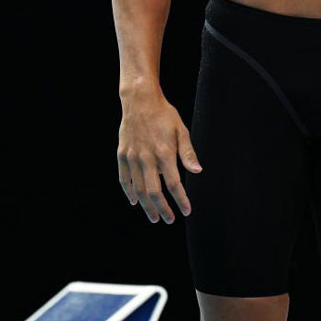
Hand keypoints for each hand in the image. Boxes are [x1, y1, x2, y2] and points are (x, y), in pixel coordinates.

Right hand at [116, 87, 202, 223]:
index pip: (174, 184)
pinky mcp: (122, 154)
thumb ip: (188, 153)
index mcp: (164, 153)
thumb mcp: (181, 130)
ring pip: (139, 189)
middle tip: (169, 220)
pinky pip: (124, 178)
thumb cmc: (164, 114)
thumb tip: (197, 171)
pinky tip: (134, 201)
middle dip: (162, 209)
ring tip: (153, 217)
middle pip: (154, 192)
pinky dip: (129, 192)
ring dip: (146, 205)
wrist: (140, 100)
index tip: (187, 211)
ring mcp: (132, 157)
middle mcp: (147, 158)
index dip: (181, 200)